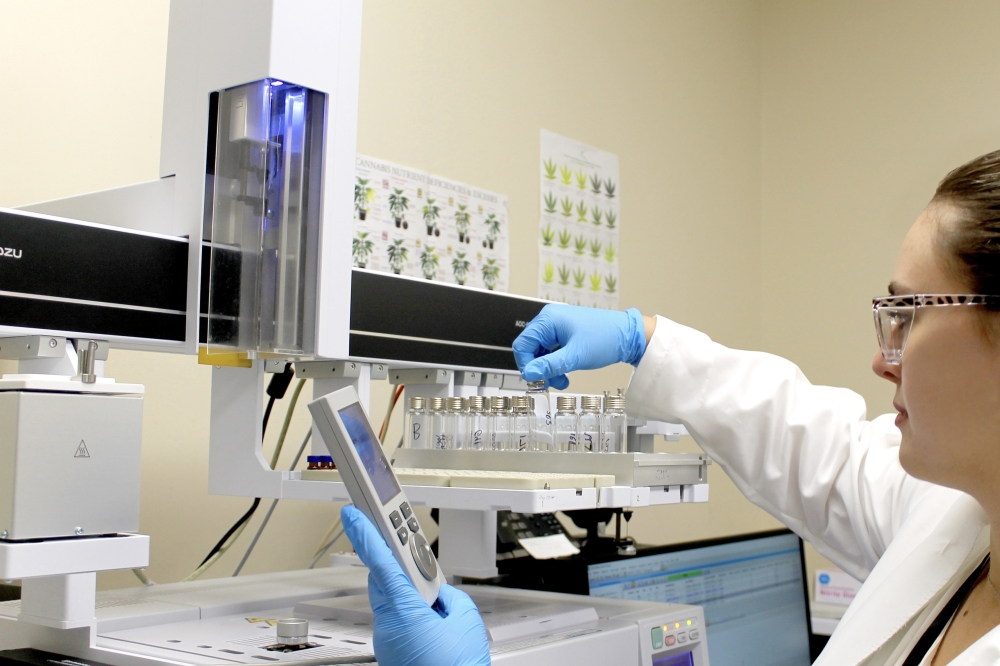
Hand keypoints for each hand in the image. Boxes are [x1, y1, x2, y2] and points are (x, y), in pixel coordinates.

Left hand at [341, 505, 489, 665]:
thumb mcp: (465, 619)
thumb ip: (448, 594)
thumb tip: (437, 590)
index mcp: (404, 611)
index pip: (379, 562)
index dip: (365, 535)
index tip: (352, 515)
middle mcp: (388, 626)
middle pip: (386, 580)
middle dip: (403, 566)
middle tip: (417, 559)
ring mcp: (387, 641)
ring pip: (392, 601)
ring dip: (412, 594)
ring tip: (439, 607)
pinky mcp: (390, 651)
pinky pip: (397, 620)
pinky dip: (412, 613)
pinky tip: (433, 623)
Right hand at [512, 304, 646, 388]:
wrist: (629, 335)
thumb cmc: (606, 339)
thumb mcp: (575, 356)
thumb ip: (549, 366)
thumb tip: (529, 373)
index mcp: (548, 320)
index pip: (523, 345)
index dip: (526, 365)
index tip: (535, 380)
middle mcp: (550, 320)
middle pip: (531, 348)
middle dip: (539, 368)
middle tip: (548, 383)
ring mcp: (558, 326)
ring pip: (541, 352)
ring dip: (548, 369)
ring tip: (561, 381)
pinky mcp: (566, 333)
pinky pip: (552, 350)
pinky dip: (555, 363)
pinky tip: (565, 373)